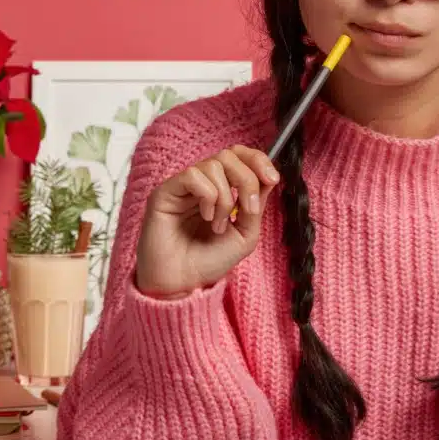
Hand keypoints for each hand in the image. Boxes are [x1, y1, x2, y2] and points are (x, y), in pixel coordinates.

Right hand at [134, 145, 278, 297]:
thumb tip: (266, 179)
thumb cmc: (209, 261)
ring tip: (218, 225)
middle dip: (246, 179)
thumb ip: (256, 206)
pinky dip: (207, 196)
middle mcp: (202, 183)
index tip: (272, 179)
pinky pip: (193, 175)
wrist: (183, 284)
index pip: (239, 156)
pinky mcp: (165, 191)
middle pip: (230, 155)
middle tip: (247, 208)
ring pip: (214, 164)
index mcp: (221, 189)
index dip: (258, 161)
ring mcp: (183, 186)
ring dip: (225, 198)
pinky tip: (206, 217)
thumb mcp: (245, 235)